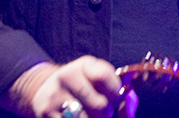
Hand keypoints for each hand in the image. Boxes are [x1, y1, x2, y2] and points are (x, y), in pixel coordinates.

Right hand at [4, 56, 138, 117]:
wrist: (45, 89)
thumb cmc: (81, 85)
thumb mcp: (96, 77)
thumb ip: (116, 85)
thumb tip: (134, 92)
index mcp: (85, 65)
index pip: (105, 76)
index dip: (115, 91)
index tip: (115, 97)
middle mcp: (68, 75)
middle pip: (99, 105)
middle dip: (106, 113)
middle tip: (103, 111)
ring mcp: (55, 95)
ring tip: (91, 115)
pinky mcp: (45, 112)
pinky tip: (79, 117)